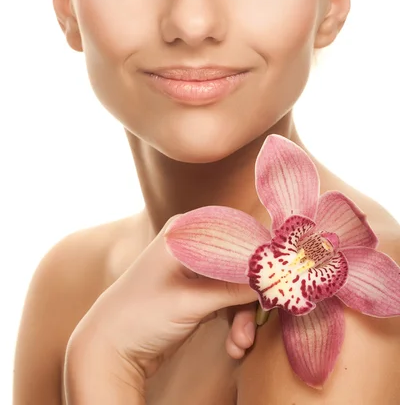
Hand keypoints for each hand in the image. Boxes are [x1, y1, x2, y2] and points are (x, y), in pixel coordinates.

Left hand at [68, 215, 259, 382]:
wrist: (108, 349)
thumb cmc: (141, 315)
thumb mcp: (191, 302)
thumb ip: (234, 289)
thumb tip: (276, 279)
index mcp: (186, 231)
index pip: (238, 231)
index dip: (262, 254)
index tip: (283, 278)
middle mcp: (193, 244)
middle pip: (241, 261)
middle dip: (254, 293)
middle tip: (266, 317)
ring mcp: (196, 269)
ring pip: (238, 284)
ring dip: (245, 315)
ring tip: (243, 342)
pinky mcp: (198, 291)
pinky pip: (229, 300)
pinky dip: (235, 321)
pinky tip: (235, 345)